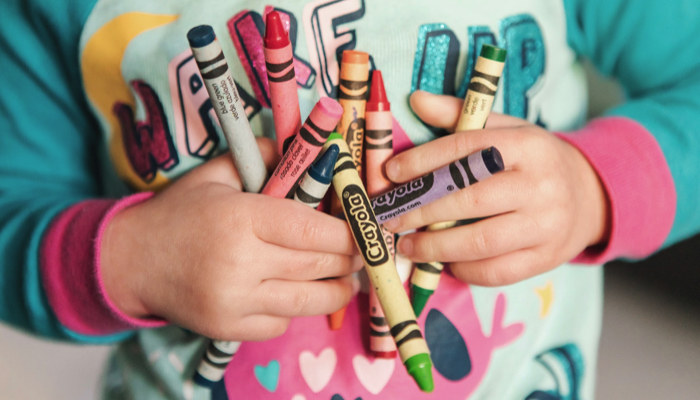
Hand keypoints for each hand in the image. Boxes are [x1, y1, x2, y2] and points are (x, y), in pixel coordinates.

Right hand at [101, 138, 361, 340]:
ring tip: (346, 279)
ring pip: (309, 301)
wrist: (132, 260)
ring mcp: (234, 301)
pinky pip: (282, 323)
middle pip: (319, 265)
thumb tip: (310, 149)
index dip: (349, 232)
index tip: (365, 230)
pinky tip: (295, 293)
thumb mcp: (217, 174)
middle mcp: (240, 262)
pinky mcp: (229, 329)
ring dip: (337, 290)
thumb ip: (263, 156)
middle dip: (350, 259)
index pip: (314, 228)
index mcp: (241, 217)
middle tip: (363, 252)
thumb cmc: (180, 213)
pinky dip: (296, 309)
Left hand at [382, 91, 609, 285]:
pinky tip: (444, 261)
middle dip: (421, 211)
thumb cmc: (533, 161)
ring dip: (434, 247)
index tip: (392, 173)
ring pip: (479, 242)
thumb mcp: (505, 130)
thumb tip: (416, 100)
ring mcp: (546, 225)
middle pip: (469, 200)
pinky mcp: (546, 258)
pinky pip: (496, 271)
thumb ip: (461, 116)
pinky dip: (463, 268)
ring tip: (407, 246)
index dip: (423, 162)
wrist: (589, 196)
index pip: (467, 149)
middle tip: (390, 218)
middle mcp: (540, 185)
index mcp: (527, 146)